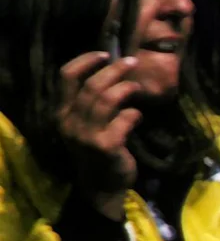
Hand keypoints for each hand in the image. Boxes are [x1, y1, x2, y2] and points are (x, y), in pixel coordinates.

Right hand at [51, 48, 140, 194]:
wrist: (102, 186)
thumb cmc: (96, 150)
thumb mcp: (84, 124)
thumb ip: (89, 103)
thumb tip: (110, 71)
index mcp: (61, 112)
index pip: (67, 76)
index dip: (86, 60)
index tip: (105, 54)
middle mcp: (70, 121)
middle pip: (91, 85)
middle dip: (114, 69)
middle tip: (132, 63)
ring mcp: (87, 135)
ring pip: (107, 99)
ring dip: (126, 88)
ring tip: (137, 87)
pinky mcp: (106, 146)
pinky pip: (124, 120)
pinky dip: (134, 114)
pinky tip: (137, 116)